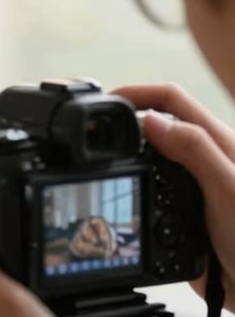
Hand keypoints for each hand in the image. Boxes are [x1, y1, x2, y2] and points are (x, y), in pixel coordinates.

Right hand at [114, 83, 234, 310]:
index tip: (106, 101)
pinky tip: (120, 201)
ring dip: (124, 162)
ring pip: (148, 165)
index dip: (138, 95)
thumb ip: (192, 151)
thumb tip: (152, 122)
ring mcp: (188, 191)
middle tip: (94, 134)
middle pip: (155, 130)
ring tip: (99, 164)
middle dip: (124, 126)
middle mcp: (200, 162)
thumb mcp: (225, 186)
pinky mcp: (177, 221)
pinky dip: (131, 196)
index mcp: (215, 143)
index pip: (171, 102)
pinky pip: (147, 201)